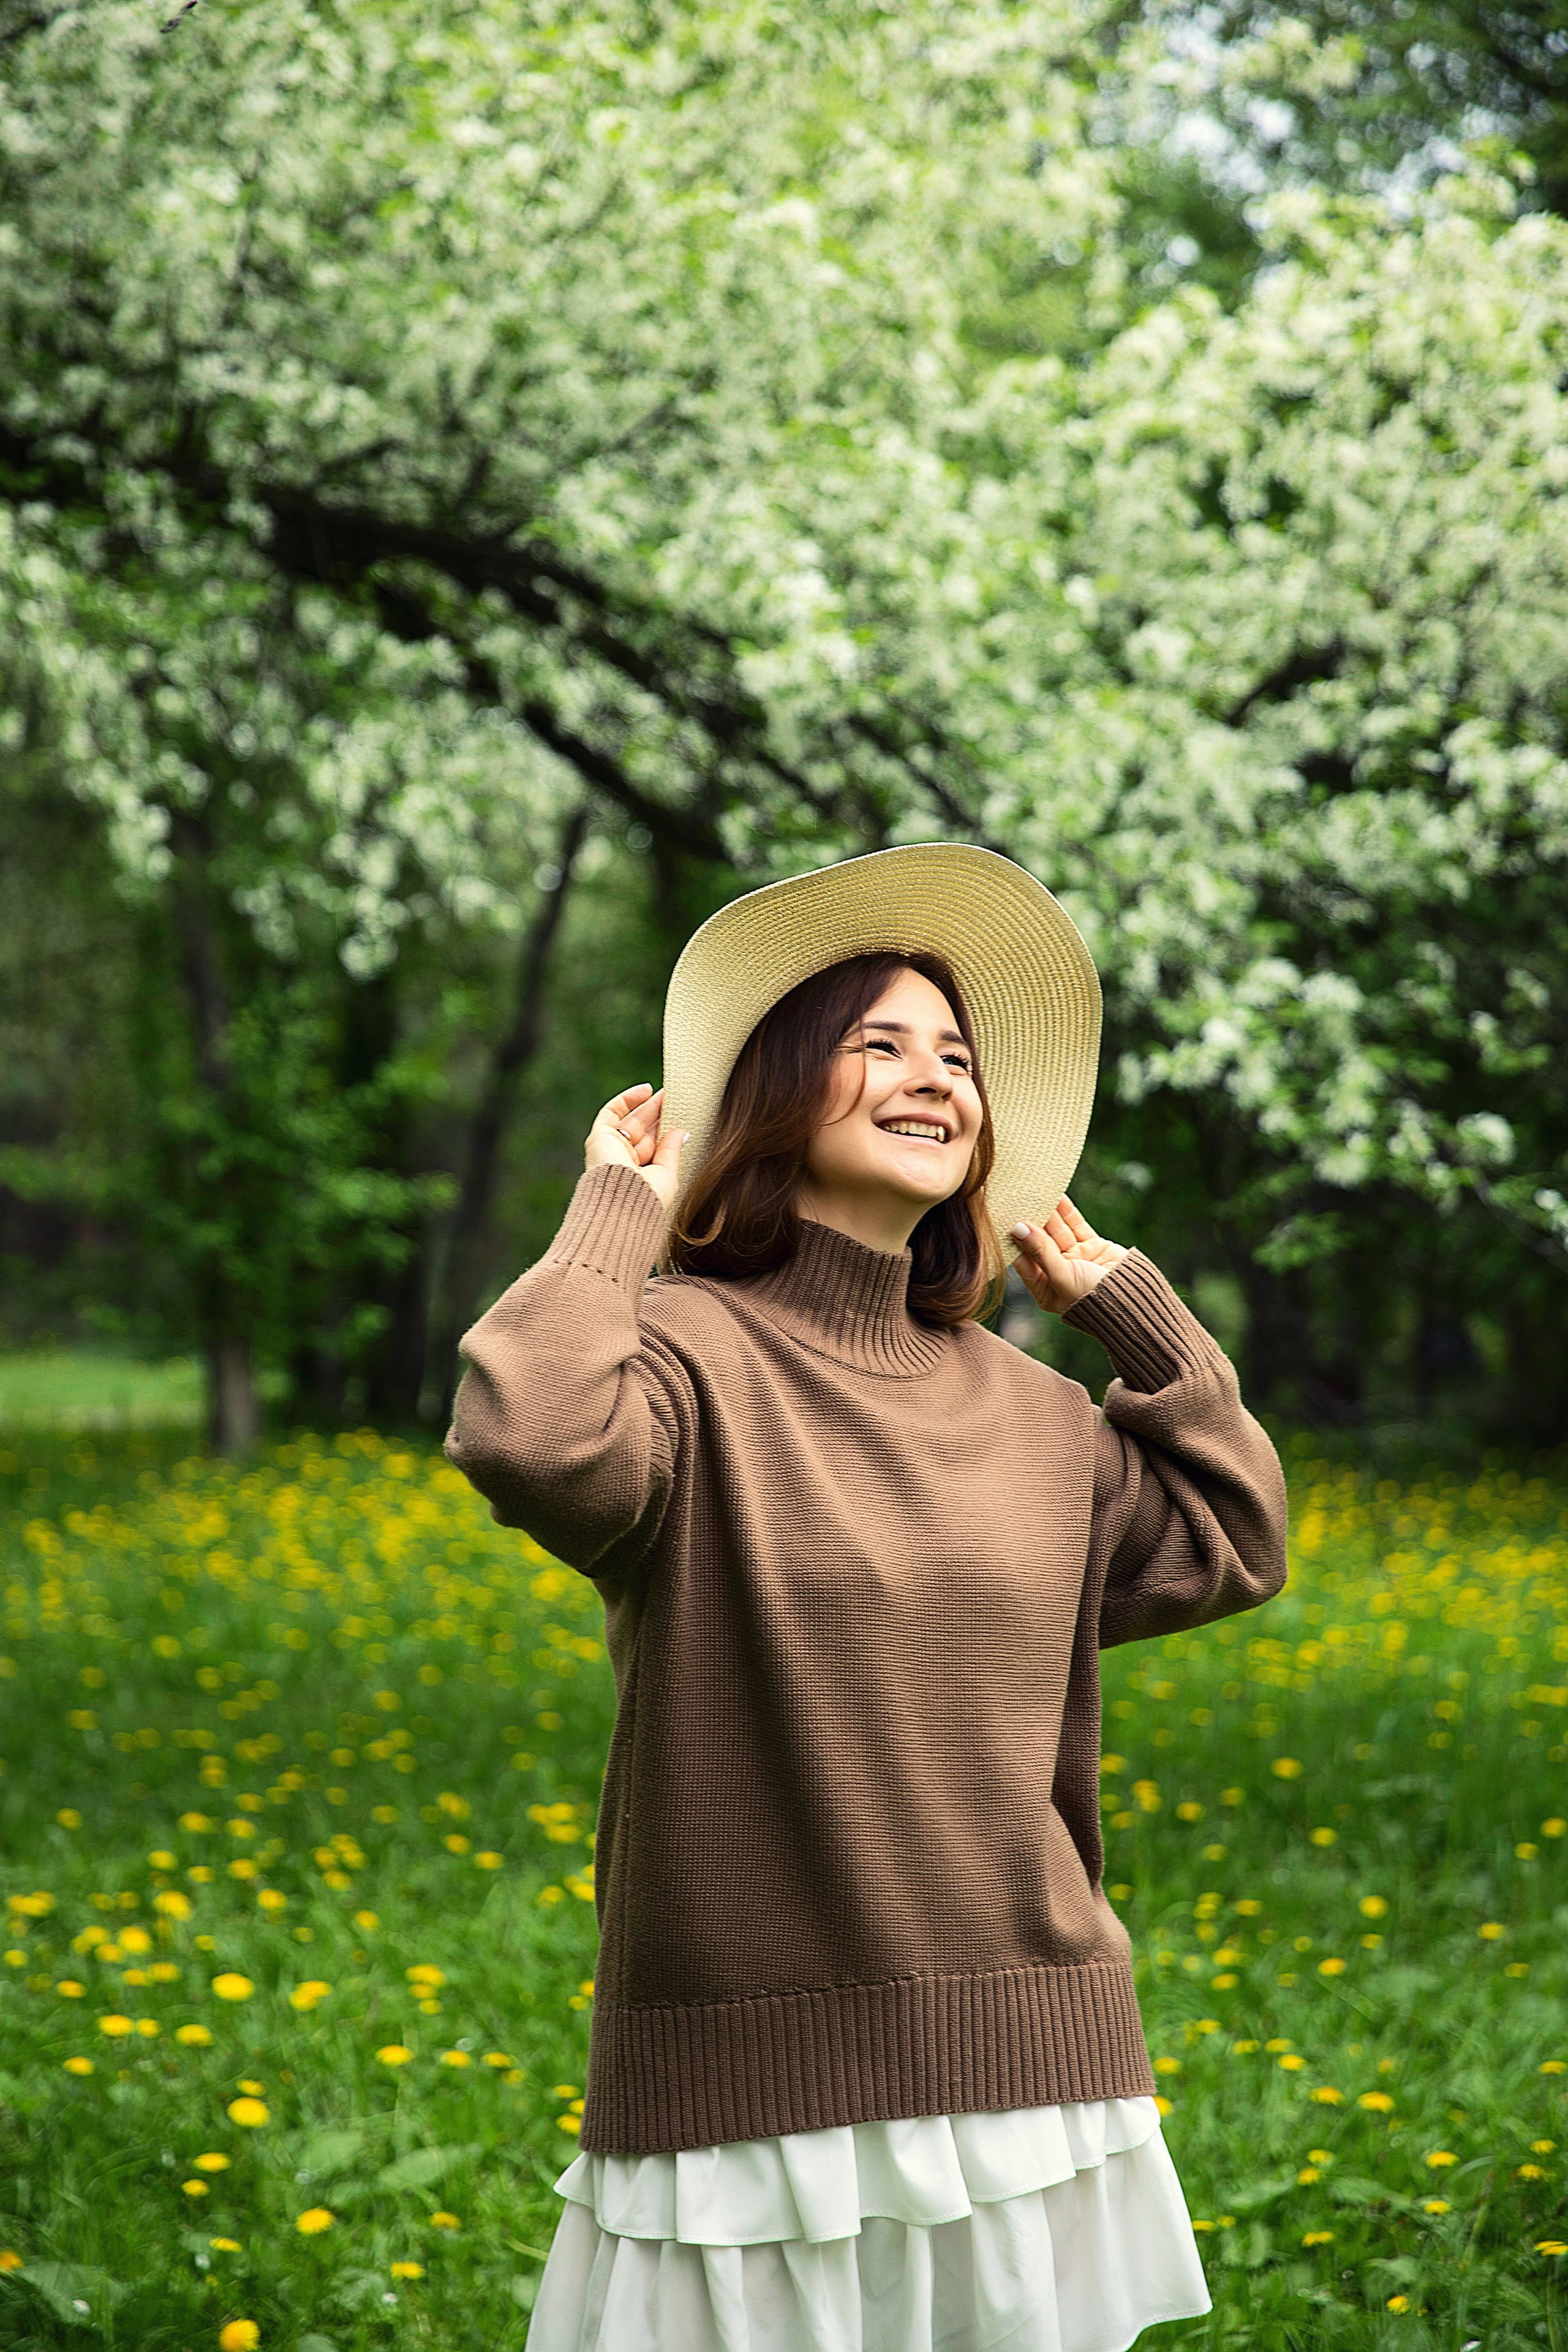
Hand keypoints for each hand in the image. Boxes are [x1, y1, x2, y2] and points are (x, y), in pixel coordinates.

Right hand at [585, 1083, 685, 1212]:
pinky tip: (646, 1090)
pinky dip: (627, 1099)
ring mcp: (610, 1147)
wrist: (622, 1202)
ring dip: (649, 1104)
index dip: (666, 1129)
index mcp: (639, 1173)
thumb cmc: (647, 1197)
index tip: (683, 1116)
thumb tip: (682, 1132)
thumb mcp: (667, 1174)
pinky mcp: (599, 1137)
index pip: (654, 1145)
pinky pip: (612, 1112)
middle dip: (660, 1114)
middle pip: (643, 1130)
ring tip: (669, 1092)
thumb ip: (672, 1152)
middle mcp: (623, 1160)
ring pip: (631, 1119)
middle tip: (678, 1098)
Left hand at [1011, 1196, 1128, 1315]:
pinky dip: (1066, 1211)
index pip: (1023, 1260)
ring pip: (1057, 1231)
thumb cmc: (1095, 1300)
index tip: (1003, 1219)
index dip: (1014, 1241)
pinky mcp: (1092, 1246)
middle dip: (1030, 1222)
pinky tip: (1056, 1196)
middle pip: (1039, 1243)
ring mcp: (1076, 1258)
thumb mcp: (1063, 1276)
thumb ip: (1040, 1251)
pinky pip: (1075, 1226)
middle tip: (1017, 1199)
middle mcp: (1058, 1273)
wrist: (1136, 1301)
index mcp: (1045, 1289)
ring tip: (1035, 1191)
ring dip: (1047, 1212)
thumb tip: (1017, 1228)